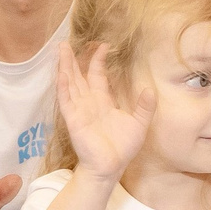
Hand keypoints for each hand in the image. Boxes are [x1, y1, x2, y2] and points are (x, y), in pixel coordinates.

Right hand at [54, 42, 150, 180]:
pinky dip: (64, 87)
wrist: (110, 167)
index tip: (102, 46)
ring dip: (65, 67)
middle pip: (79, 76)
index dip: (98, 61)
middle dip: (73, 59)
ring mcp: (79, 110)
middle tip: (66, 42)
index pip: (97, 76)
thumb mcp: (139, 124)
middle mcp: (89, 103)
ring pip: (70, 84)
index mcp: (103, 102)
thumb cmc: (122, 148)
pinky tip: (62, 74)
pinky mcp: (74, 120)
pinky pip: (66, 101)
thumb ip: (144, 107)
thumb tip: (150, 89)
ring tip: (61, 50)